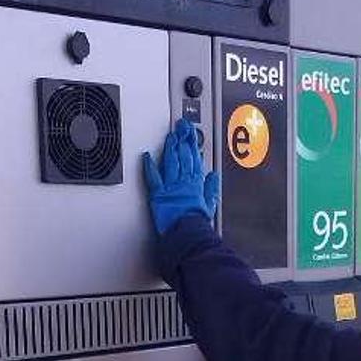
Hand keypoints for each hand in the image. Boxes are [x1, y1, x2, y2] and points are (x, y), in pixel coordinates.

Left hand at [143, 118, 219, 233]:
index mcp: (196, 183)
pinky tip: (146, 156)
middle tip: (181, 128)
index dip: (193, 145)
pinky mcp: (158, 193)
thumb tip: (214, 176)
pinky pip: (153, 177)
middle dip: (183, 141)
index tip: (191, 134)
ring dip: (170, 147)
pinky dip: (149, 165)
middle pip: (184, 156)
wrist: (187, 232)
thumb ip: (212, 188)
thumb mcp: (210, 204)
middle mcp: (184, 181)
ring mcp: (171, 186)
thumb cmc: (198, 221)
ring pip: (171, 162)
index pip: (195, 159)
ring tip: (170, 136)